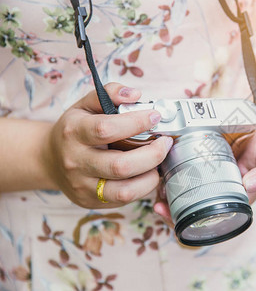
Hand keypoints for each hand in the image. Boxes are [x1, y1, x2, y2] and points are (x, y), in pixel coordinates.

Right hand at [43, 83, 172, 208]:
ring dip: (151, 176)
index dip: (136, 122)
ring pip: (125, 190)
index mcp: (74, 132)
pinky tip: (147, 173)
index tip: (155, 117)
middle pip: (121, 165)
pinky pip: (124, 200)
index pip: (106, 129)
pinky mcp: (90, 202)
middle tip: (165, 143)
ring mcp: (82, 186)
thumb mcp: (86, 104)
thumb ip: (110, 93)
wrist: (50, 160)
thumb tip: (135, 95)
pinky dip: (143, 187)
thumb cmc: (76, 129)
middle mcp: (76, 161)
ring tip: (159, 161)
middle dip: (152, 154)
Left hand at [153, 122, 255, 224]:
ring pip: (181, 192)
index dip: (192, 222)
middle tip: (160, 207)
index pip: (213, 217)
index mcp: (235, 195)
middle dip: (172, 212)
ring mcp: (205, 173)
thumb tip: (250, 185)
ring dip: (165, 195)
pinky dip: (165, 173)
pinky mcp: (194, 156)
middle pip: (192, 209)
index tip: (176, 216)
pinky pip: (178, 170)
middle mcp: (218, 188)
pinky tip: (157, 173)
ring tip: (156, 193)